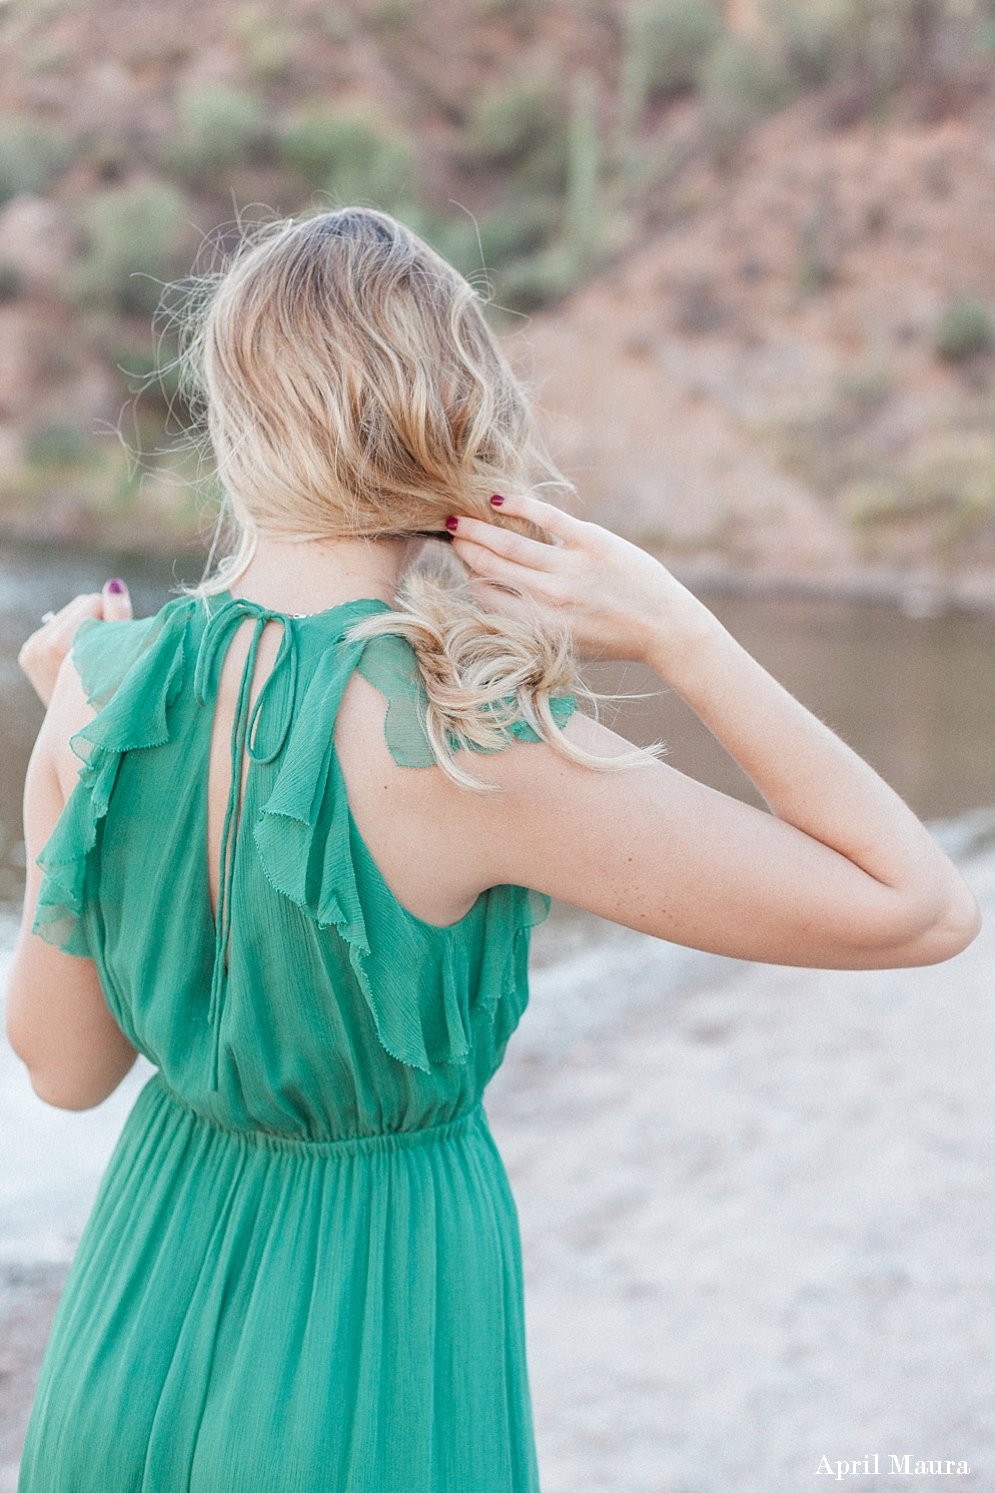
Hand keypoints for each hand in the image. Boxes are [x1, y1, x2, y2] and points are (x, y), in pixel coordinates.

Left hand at [18, 580, 131, 707]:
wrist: (79, 732)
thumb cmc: (109, 697)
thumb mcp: (120, 656)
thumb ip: (118, 617)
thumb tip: (113, 584)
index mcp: (59, 645)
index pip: (91, 602)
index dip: (113, 615)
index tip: (120, 640)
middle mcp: (38, 645)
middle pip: (79, 605)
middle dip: (97, 621)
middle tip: (106, 651)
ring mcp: (30, 650)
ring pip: (69, 615)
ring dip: (85, 629)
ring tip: (94, 657)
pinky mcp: (28, 654)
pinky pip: (57, 628)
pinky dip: (72, 638)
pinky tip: (79, 659)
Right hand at [448, 494, 716, 665]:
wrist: (665, 627)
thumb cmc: (613, 639)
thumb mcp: (564, 644)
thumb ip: (529, 622)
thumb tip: (494, 593)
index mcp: (539, 627)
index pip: (486, 597)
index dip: (468, 577)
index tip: (460, 562)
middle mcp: (550, 598)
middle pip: (491, 566)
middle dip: (465, 548)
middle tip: (449, 533)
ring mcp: (570, 568)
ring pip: (509, 542)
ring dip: (478, 528)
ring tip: (459, 518)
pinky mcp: (591, 542)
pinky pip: (545, 518)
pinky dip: (518, 505)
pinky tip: (498, 499)